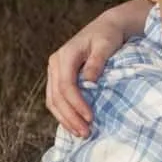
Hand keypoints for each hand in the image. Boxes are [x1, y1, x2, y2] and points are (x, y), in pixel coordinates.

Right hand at [44, 7, 135, 136]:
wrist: (107, 27)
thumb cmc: (109, 35)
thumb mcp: (106, 45)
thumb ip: (97, 61)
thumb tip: (89, 81)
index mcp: (65, 56)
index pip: (66, 86)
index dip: (76, 104)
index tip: (90, 118)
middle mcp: (55, 64)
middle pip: (56, 96)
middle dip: (70, 117)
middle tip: (85, 133)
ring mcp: (55, 71)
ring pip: (52, 100)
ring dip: (65, 119)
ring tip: (80, 133)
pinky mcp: (59, 78)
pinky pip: (56, 99)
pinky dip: (64, 114)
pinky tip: (74, 125)